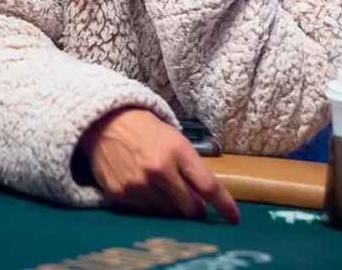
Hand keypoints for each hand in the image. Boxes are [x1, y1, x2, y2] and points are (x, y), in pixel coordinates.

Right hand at [79, 108, 239, 222]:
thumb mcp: (176, 141)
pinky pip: (145, 211)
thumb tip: (205, 200)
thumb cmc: (147, 131)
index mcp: (178, 152)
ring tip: (161, 186)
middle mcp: (159, 170)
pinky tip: (143, 186)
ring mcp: (139, 184)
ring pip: (167, 212)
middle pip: (190, 207)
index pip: (208, 186)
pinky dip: (150, 204)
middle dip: (194, 207)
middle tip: (191, 200)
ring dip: (171, 205)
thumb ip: (191, 168)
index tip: (233, 218)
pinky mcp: (121, 194)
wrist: (107, 124)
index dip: (223, 205)